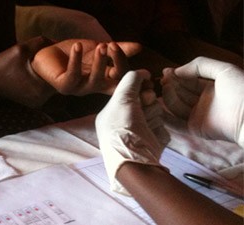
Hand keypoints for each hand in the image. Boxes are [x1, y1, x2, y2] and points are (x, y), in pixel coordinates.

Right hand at [0, 36, 55, 106]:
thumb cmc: (3, 65)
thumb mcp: (21, 49)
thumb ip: (40, 42)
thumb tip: (56, 41)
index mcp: (41, 87)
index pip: (62, 77)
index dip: (63, 66)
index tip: (60, 57)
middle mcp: (41, 98)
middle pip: (58, 83)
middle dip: (57, 71)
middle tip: (56, 59)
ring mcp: (37, 102)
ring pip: (51, 87)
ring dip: (51, 77)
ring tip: (49, 65)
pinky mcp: (32, 103)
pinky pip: (44, 91)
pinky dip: (44, 82)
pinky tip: (40, 73)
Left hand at [31, 39, 140, 94]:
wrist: (47, 58)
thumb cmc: (75, 56)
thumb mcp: (98, 49)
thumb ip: (117, 49)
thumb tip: (139, 47)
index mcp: (104, 79)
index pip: (123, 78)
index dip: (135, 78)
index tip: (147, 74)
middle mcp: (94, 86)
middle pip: (113, 81)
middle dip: (118, 65)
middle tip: (115, 46)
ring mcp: (79, 88)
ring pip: (95, 80)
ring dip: (100, 63)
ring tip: (103, 45)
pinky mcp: (64, 86)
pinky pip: (72, 75)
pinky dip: (76, 60)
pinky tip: (78, 46)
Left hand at [96, 70, 169, 194]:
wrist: (135, 160)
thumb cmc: (123, 127)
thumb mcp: (122, 98)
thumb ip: (132, 79)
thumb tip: (144, 72)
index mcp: (111, 114)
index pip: (129, 94)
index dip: (139, 88)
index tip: (146, 85)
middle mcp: (123, 124)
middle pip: (144, 102)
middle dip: (148, 101)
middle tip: (148, 102)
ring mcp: (138, 134)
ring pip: (155, 114)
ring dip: (153, 115)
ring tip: (148, 123)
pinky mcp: (151, 143)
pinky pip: (161, 128)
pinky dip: (158, 130)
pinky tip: (152, 136)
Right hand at [161, 57, 243, 147]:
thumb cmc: (241, 90)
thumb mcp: (224, 69)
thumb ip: (201, 65)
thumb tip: (177, 70)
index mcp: (210, 88)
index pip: (188, 81)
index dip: (176, 75)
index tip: (165, 71)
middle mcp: (202, 102)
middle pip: (180, 92)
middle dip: (171, 84)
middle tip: (162, 78)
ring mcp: (197, 115)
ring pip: (176, 105)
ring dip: (168, 96)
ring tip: (164, 87)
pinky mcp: (194, 128)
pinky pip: (176, 123)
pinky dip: (165, 117)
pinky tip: (156, 107)